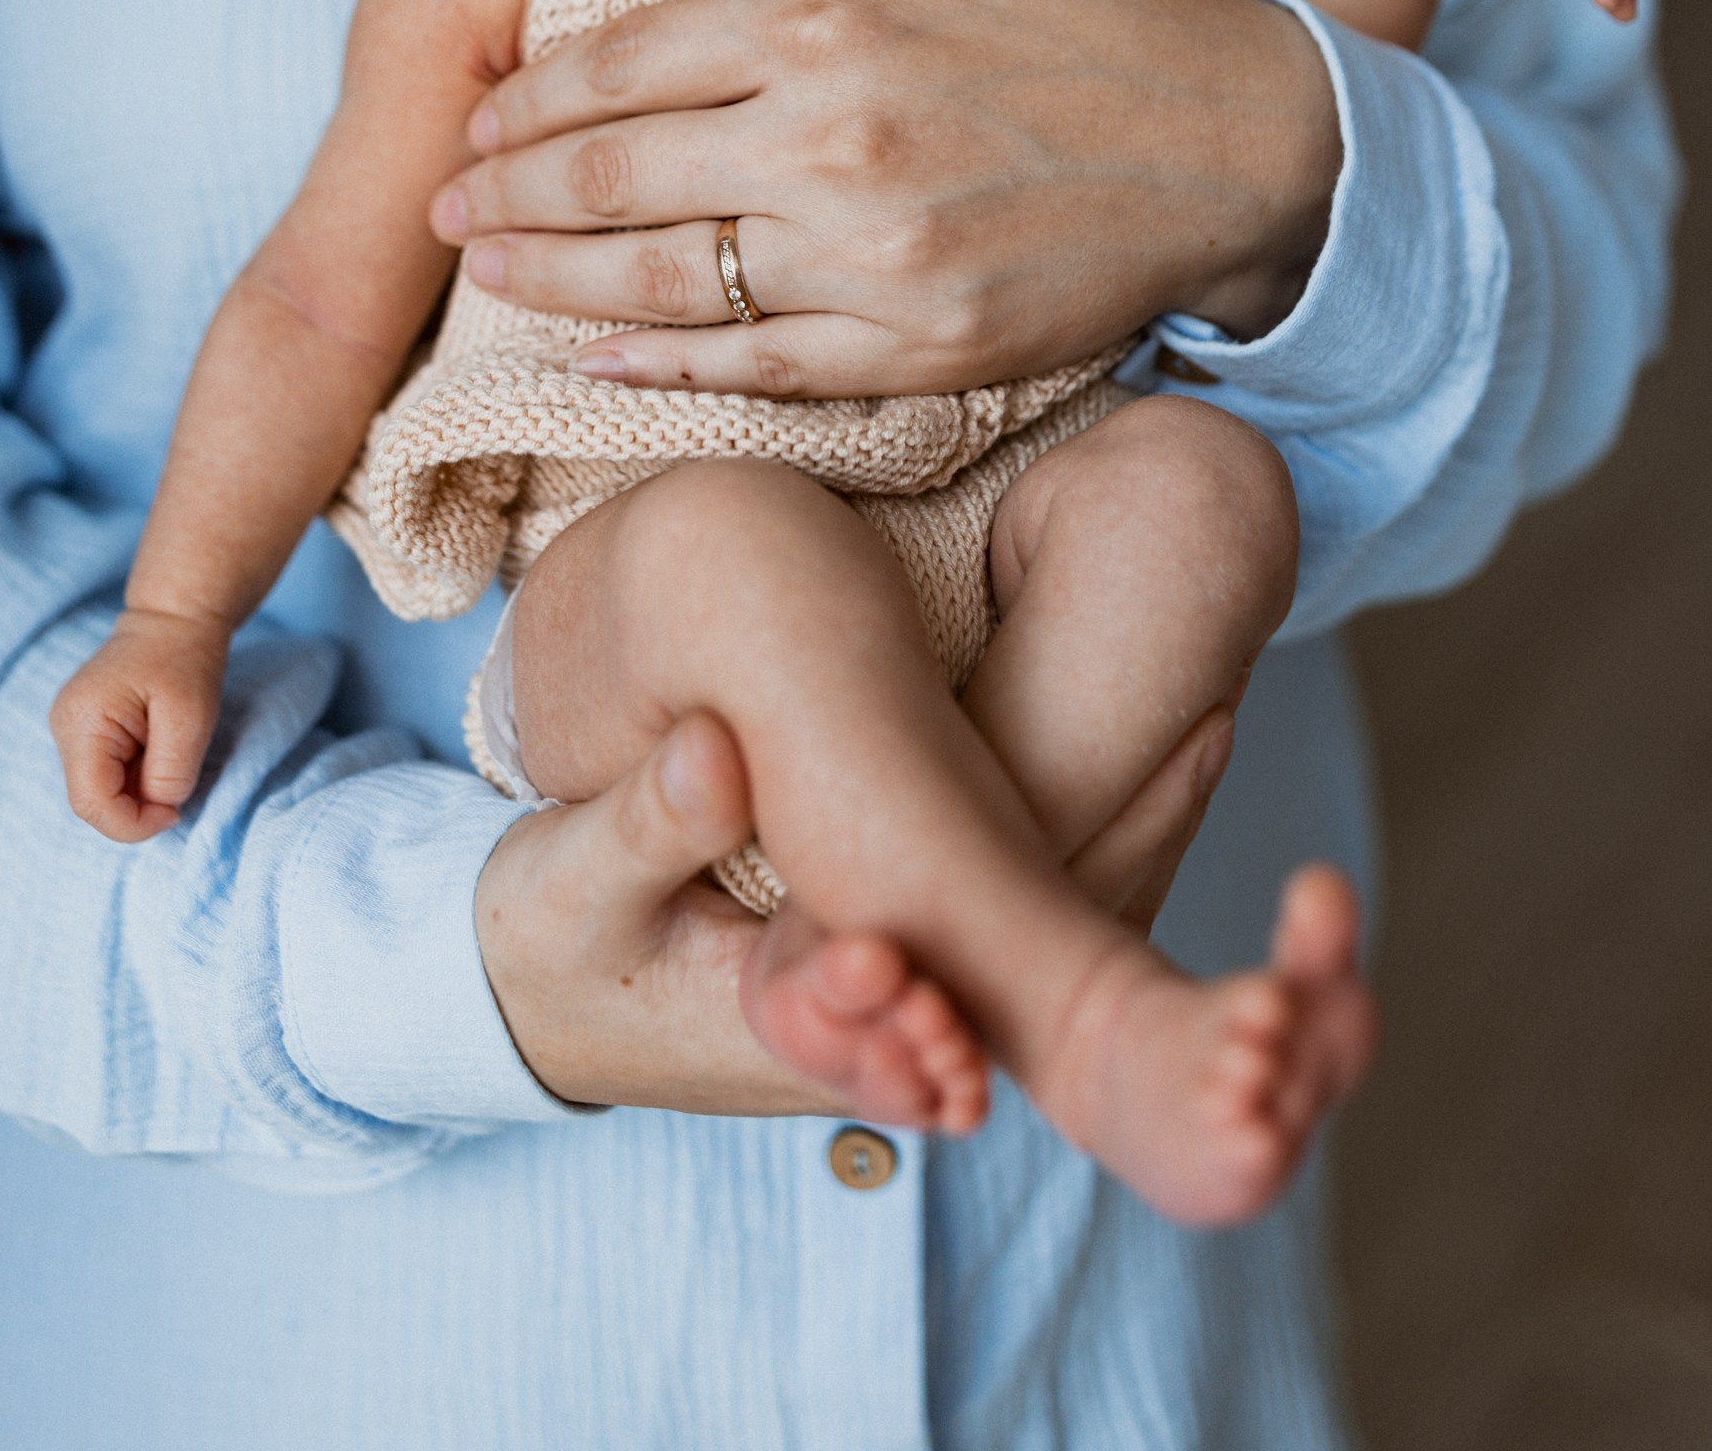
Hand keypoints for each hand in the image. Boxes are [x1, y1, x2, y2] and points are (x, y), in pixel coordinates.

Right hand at [48, 609, 226, 842]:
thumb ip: (171, 773)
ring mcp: (69, 729)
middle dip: (136, 809)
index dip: (133, 824)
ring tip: (168, 755)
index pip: (92, 803)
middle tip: (177, 786)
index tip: (175, 812)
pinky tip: (157, 750)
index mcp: (82, 721)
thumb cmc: (185, 661)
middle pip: (91, 801)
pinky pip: (104, 774)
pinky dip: (134, 777)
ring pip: (98, 791)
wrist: (174, 620)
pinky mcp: (83, 730)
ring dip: (137, 792)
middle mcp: (64, 727)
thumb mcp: (191, 718)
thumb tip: (157, 810)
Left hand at [431, 0, 1339, 396]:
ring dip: (545, 280)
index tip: (479, 117)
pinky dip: (655, 369)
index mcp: (828, 21)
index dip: (530, 96)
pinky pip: (751, 371)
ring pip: (657, 282)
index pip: (622, 61)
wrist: (1245, 145)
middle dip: (502, 192)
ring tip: (484, 271)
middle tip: (443, 205)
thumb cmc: (1099, 10)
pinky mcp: (913, 353)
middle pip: (609, 176)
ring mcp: (868, 263)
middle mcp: (829, 144)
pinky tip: (590, 357)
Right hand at [473, 705, 1235, 1110]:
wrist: (552, 983)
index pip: (922, 1007)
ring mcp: (907, 984)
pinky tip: (1163, 731)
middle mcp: (878, 1026)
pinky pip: (1029, 892)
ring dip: (1122, 831)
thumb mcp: (561, 895)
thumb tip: (715, 748)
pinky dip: (1096, 816)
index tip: (1079, 803)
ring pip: (1045, 935)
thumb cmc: (545, 947)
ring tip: (1202, 719)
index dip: (1009, 914)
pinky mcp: (914, 935)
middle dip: (1108, 861)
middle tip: (1196, 731)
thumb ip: (637, 831)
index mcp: (787, 1030)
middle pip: (1025, 973)